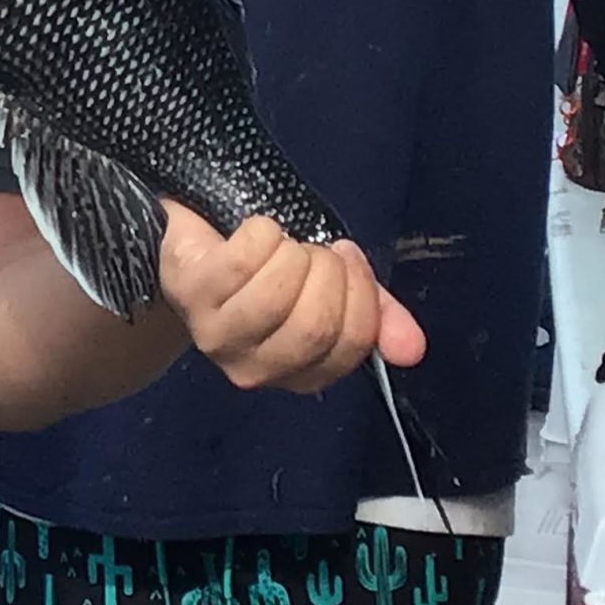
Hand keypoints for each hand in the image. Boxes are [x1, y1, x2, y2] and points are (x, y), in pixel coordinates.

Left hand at [156, 205, 424, 394]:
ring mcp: (216, 335)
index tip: (348, 260)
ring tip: (283, 245)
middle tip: (313, 251)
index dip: (360, 295)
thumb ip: (375, 315)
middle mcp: (254, 368)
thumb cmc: (268, 270)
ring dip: (291, 253)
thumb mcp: (331, 288)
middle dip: (327, 272)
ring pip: (277, 294)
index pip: (348, 347)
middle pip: (314, 325)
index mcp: (299, 372)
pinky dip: (260, 232)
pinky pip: (242, 259)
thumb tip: (413, 349)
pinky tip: (253, 232)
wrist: (196, 243)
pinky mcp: (191, 292)